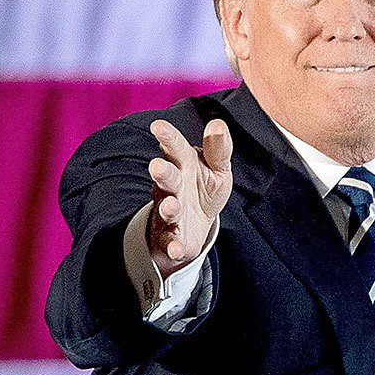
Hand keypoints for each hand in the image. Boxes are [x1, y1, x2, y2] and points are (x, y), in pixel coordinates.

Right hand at [146, 118, 232, 276]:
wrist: (198, 225)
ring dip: (168, 207)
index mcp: (183, 164)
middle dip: (162, 173)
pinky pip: (170, 241)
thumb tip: (217, 124)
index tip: (158, 125)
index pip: (175, 148)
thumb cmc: (204, 188)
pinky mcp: (171, 236)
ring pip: (166, 208)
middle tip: (157, 166)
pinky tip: (176, 249)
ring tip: (172, 205)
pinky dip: (173, 245)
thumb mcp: (217, 169)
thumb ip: (218, 149)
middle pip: (166, 178)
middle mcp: (172, 187)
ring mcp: (169, 211)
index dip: (167, 137)